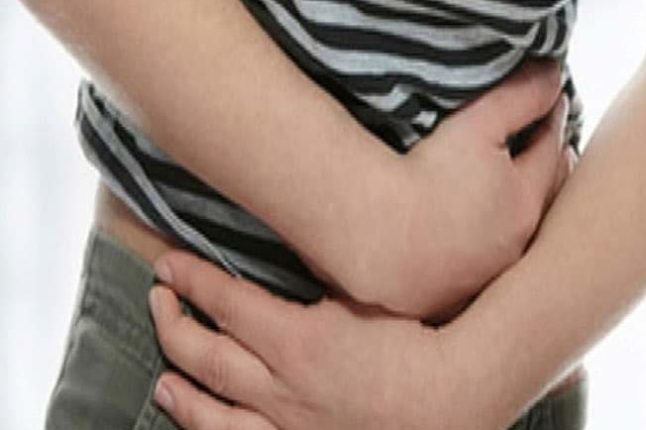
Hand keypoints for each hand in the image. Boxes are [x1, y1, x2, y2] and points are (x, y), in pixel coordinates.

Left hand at [149, 253, 511, 429]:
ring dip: (180, 388)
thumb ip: (314, 282)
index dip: (191, 279)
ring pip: (211, 410)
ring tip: (163, 377)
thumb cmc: (412, 345)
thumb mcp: (360, 300)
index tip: (168, 264)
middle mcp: (281, 387)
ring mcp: (286, 425)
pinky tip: (202, 423)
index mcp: (296, 340)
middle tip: (159, 299)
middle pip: (204, 353)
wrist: (449, 400)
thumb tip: (284, 252)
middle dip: (171, 322)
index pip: (225, 302)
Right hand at [336, 61, 574, 318]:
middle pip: (540, 203)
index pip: (550, 153)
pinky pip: (472, 275)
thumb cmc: (422, 175)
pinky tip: (465, 249)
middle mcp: (512, 247)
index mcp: (524, 202)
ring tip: (505, 201)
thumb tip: (554, 76)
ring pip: (509, 243)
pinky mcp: (447, 301)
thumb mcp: (477, 124)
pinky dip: (477, 257)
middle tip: (546, 154)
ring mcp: (480, 279)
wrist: (372, 234)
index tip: (550, 106)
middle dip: (545, 176)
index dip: (550, 125)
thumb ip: (520, 97)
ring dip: (512, 221)